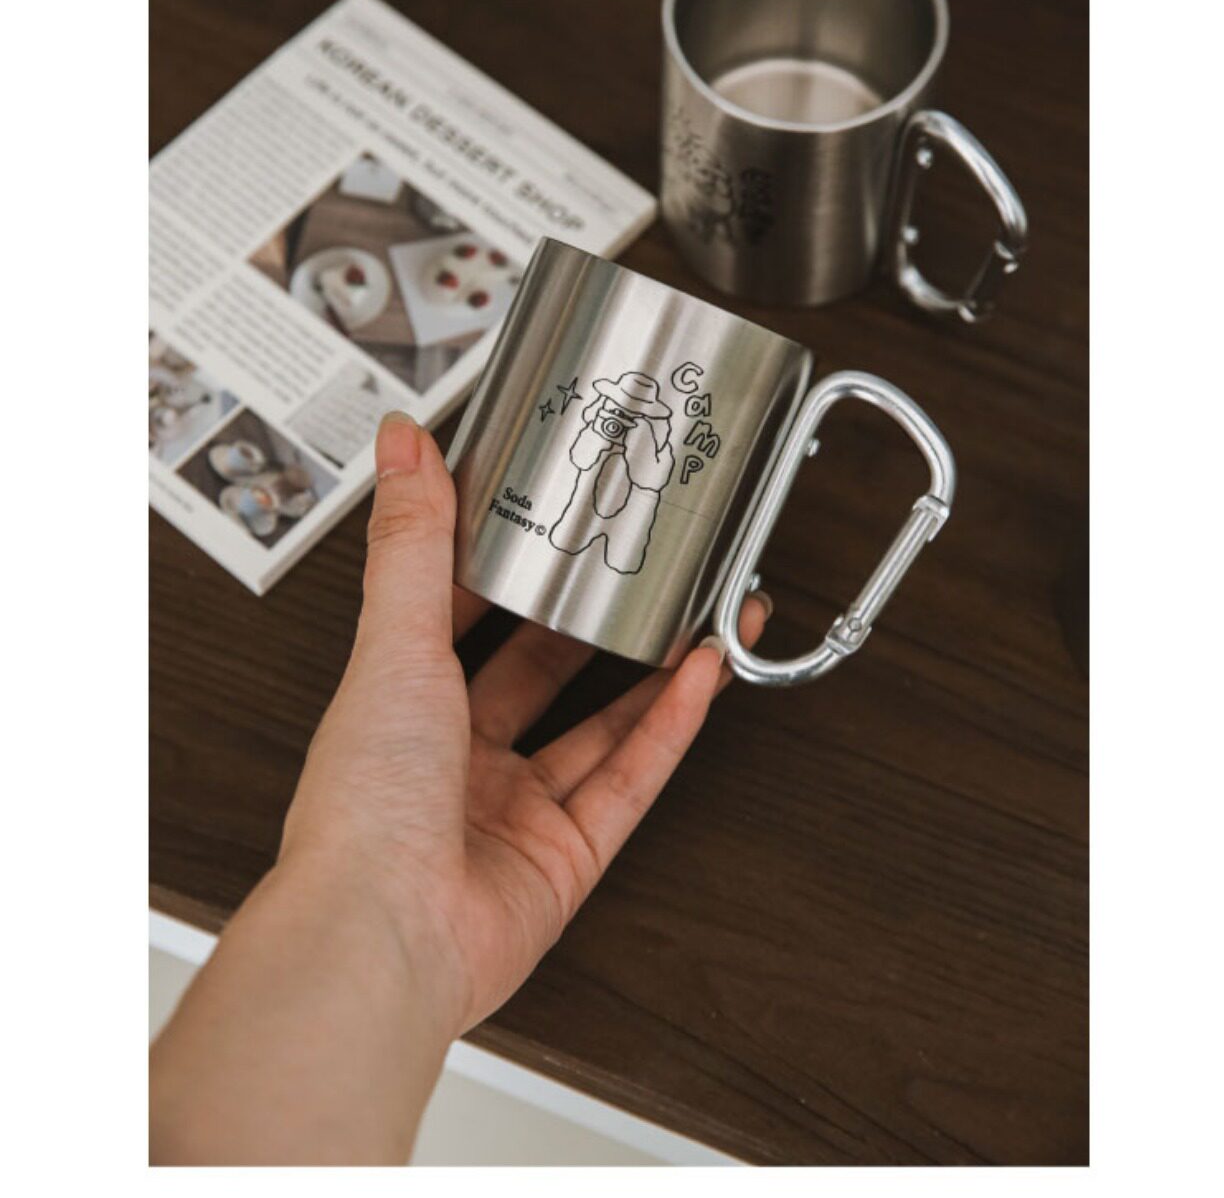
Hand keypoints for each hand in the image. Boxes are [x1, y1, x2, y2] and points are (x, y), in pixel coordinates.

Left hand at [280, 411, 769, 1035]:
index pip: (457, 621)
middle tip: (634, 564)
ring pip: (598, 727)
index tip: (541, 521)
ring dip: (650, 670)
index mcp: (401, 707)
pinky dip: (671, 727)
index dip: (501, 571)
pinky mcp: (566, 859)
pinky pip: (631, 780)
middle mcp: (456, 760)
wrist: (384, 934)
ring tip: (696, 612)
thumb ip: (411, 541)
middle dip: (588, 620)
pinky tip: (704, 677)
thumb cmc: (364, 805)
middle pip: (537, 675)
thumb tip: (399, 445)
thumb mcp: (392, 642)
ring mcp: (513, 812)